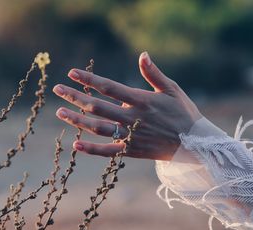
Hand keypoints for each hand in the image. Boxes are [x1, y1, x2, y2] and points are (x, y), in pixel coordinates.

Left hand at [53, 52, 201, 159]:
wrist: (194, 143)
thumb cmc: (183, 112)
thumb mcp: (171, 89)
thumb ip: (154, 73)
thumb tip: (142, 54)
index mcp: (141, 100)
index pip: (108, 87)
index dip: (89, 79)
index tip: (72, 73)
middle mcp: (132, 118)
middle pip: (97, 107)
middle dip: (75, 97)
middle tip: (58, 89)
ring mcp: (130, 136)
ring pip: (98, 128)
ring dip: (77, 120)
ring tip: (60, 112)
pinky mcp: (131, 151)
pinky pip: (108, 152)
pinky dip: (91, 150)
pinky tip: (75, 145)